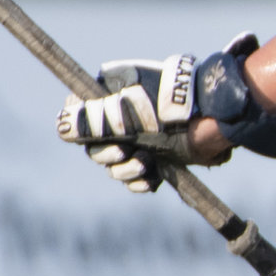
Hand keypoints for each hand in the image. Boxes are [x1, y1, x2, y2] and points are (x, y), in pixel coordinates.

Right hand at [56, 32, 275, 192]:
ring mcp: (142, 135)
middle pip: (96, 145)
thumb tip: (61, 127)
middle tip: (125, 154)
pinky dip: (141, 182)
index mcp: (110, 93)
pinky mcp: (160, 154)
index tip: (95, 138)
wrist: (214, 117)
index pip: (79, 113)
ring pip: (116, 164)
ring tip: (144, 166)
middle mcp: (123, 114)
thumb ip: (92, 120)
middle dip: (108, 155)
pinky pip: (139, 177)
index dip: (82, 130)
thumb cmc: (167, 108)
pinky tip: (151, 180)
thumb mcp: (125, 112)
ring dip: (125, 170)